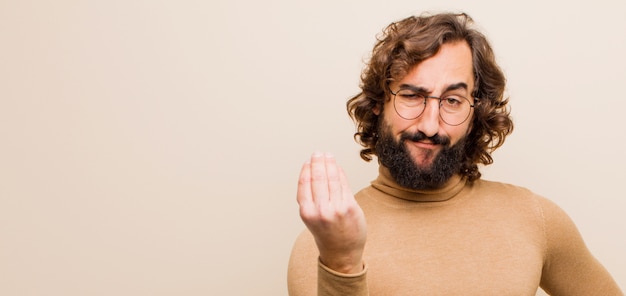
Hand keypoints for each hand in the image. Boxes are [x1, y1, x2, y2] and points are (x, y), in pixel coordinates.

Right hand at [297, 152, 366, 273]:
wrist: (341, 252)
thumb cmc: (326, 233)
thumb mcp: (311, 217)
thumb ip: (310, 197)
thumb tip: (313, 171)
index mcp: (307, 212)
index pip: (305, 182)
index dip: (307, 168)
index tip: (309, 160)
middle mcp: (320, 210)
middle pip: (318, 177)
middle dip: (319, 162)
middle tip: (319, 153)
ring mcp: (336, 208)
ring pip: (332, 178)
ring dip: (330, 164)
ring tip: (329, 156)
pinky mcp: (350, 207)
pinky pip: (344, 184)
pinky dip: (340, 173)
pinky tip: (338, 167)